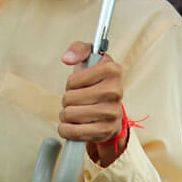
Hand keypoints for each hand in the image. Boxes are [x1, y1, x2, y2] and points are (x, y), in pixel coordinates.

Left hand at [60, 41, 126, 166]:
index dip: (71, 83)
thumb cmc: (95, 80)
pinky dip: (67, 130)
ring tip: (75, 111)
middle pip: (69, 98)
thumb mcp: (90, 58)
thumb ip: (77, 49)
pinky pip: (74, 132)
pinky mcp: (106, 130)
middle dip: (67, 99)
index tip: (79, 84)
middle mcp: (115, 91)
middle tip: (76, 99)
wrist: (111, 107)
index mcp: (112, 69)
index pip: (73, 80)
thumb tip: (67, 58)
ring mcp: (112, 112)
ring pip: (70, 115)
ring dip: (66, 114)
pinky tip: (72, 125)